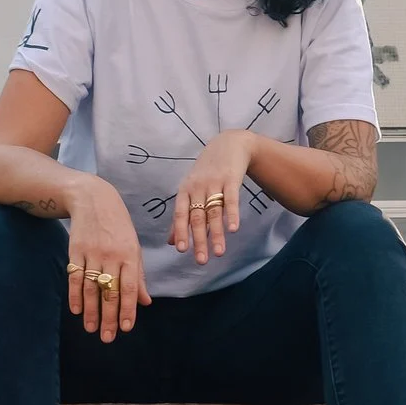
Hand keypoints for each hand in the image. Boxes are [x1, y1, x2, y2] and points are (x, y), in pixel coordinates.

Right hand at [65, 178, 149, 340]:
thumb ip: (138, 276)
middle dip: (109, 317)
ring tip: (91, 329)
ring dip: (91, 311)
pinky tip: (76, 310)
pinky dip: (75, 295)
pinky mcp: (75, 251)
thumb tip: (145, 302)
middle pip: (109, 292)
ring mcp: (92, 253)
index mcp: (130, 255)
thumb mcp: (134, 248)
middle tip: (108, 338)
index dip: (128, 309)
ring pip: (91, 288)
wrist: (94, 200)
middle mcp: (112, 255)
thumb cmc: (119, 228)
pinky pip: (74, 277)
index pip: (129, 288)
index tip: (127, 328)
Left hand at [171, 130, 255, 263]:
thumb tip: (171, 242)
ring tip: (219, 253)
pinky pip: (231, 199)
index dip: (181, 232)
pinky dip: (232, 215)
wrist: (229, 144)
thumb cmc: (207, 171)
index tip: (182, 250)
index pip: (180, 214)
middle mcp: (197, 187)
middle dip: (199, 240)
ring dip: (217, 234)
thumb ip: (182, 216)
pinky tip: (234, 230)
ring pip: (214, 212)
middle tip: (201, 260)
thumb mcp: (190, 189)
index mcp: (185, 190)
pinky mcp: (231, 179)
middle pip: (197, 217)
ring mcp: (214, 182)